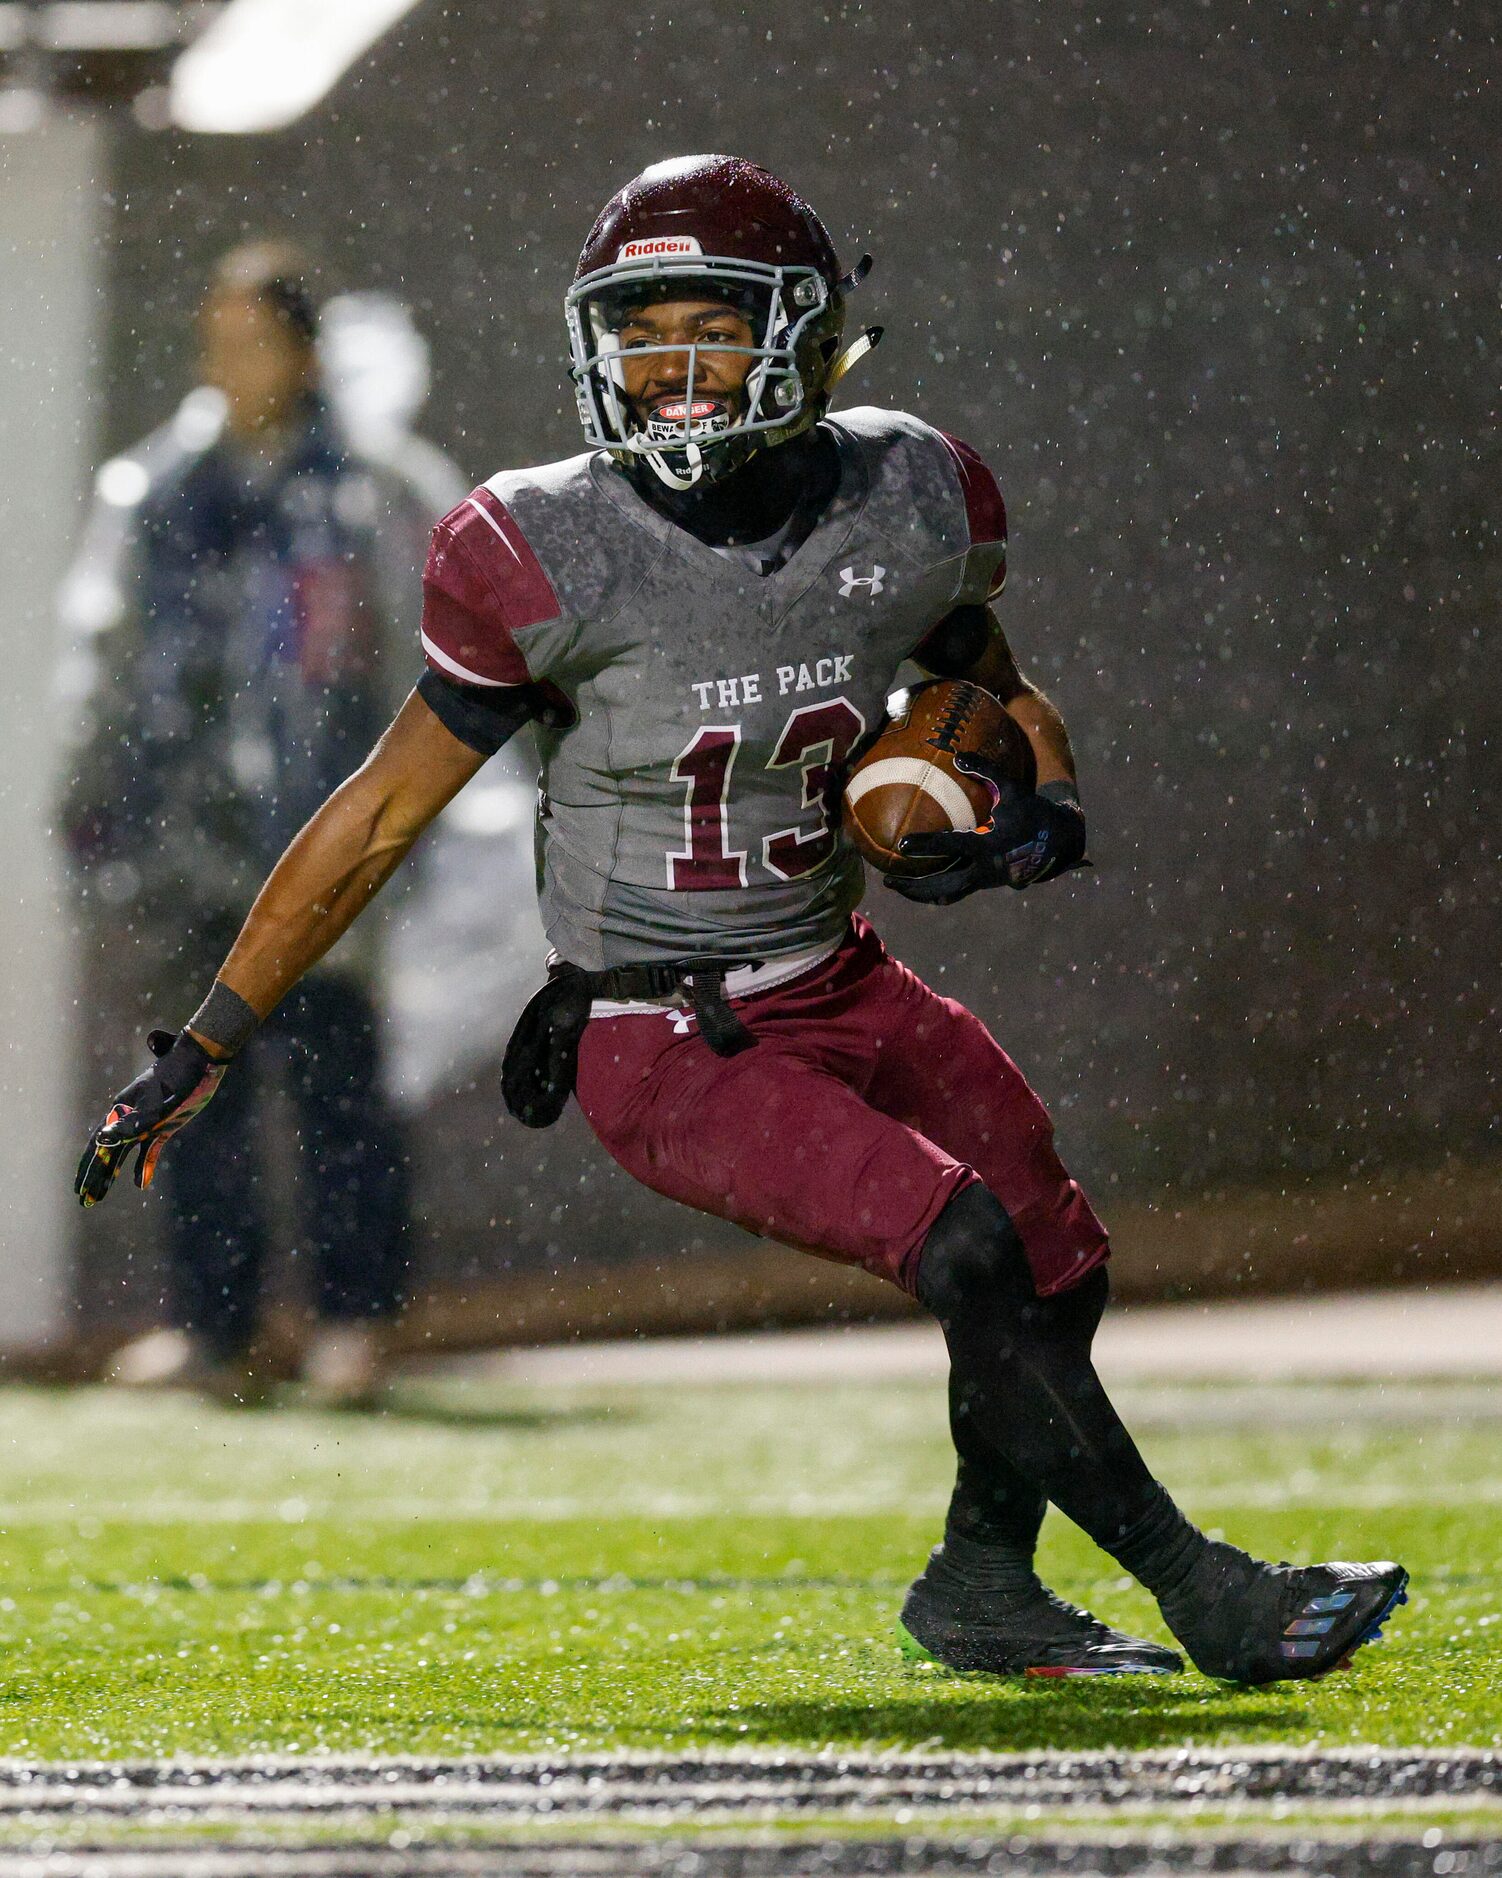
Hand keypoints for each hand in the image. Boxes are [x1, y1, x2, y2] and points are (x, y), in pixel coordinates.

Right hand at [74, 1030, 226, 1206]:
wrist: (201, 1060)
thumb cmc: (178, 1080)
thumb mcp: (157, 1105)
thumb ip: (131, 1124)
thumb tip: (101, 1140)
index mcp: (122, 1110)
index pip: (99, 1145)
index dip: (89, 1168)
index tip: (80, 1190)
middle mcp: (129, 1116)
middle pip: (107, 1150)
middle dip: (95, 1175)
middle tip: (84, 1200)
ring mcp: (146, 1120)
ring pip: (123, 1152)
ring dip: (112, 1173)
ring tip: (100, 1196)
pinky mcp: (164, 1124)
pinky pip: (149, 1149)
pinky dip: (143, 1166)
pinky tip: (140, 1184)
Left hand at [883, 755, 1088, 904]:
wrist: (1059, 843)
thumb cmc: (1033, 812)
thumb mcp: (1013, 789)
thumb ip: (986, 771)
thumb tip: (958, 755)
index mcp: (988, 845)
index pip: (951, 847)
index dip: (926, 845)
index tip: (901, 846)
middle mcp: (984, 869)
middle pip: (942, 885)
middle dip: (913, 886)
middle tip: (887, 881)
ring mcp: (986, 881)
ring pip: (948, 894)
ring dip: (922, 894)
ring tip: (897, 886)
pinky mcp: (986, 884)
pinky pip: (957, 891)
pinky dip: (937, 890)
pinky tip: (920, 884)